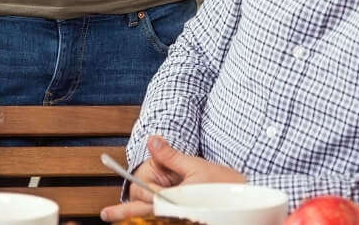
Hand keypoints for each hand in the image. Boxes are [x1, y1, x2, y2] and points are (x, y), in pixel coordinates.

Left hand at [100, 136, 245, 221]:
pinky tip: (155, 212)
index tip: (108, 214)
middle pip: (147, 215)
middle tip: (109, 216)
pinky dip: (159, 216)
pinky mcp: (191, 219)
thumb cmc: (226, 184)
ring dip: (145, 213)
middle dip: (129, 214)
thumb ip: (171, 156)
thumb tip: (152, 141)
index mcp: (175, 200)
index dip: (124, 210)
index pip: (145, 203)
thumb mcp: (196, 166)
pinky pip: (169, 219)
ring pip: (157, 219)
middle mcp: (177, 213)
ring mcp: (183, 218)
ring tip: (127, 214)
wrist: (250, 199)